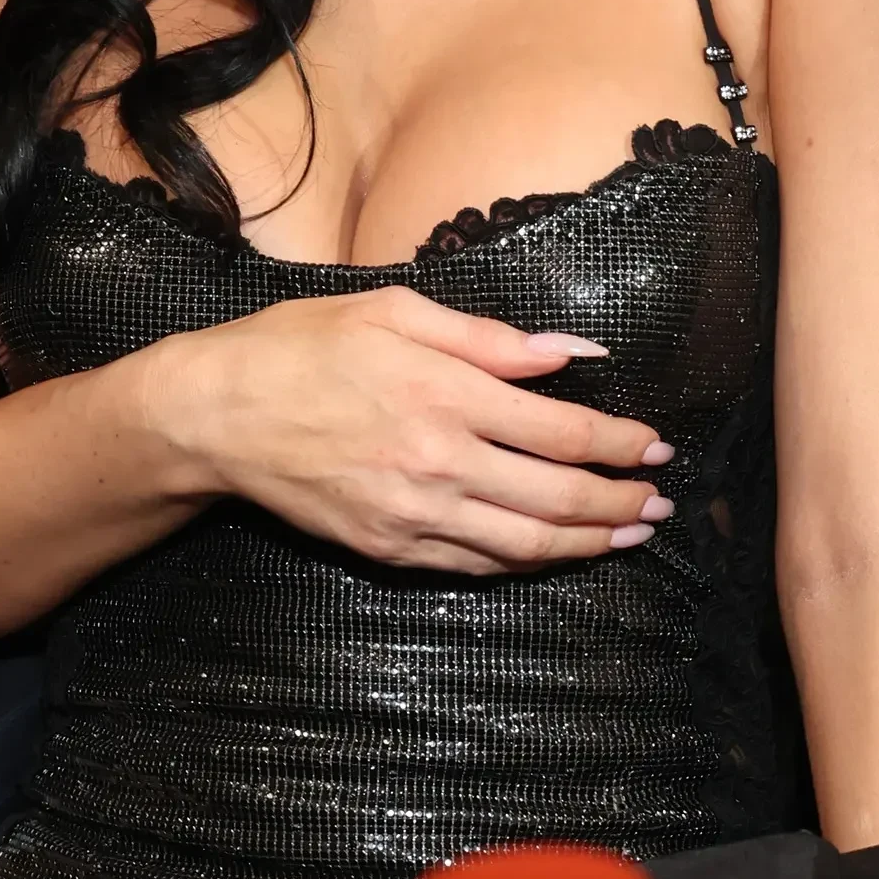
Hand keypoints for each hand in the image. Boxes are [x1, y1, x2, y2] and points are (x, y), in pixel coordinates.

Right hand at [143, 287, 673, 574]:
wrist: (215, 415)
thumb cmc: (303, 347)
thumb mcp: (398, 313)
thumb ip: (493, 339)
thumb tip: (574, 351)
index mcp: (447, 394)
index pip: (562, 430)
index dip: (619, 443)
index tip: (659, 445)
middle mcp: (438, 462)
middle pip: (556, 497)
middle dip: (620, 501)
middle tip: (663, 500)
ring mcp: (413, 514)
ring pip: (524, 544)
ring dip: (589, 542)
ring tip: (632, 532)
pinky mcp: (388, 548)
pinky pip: (475, 565)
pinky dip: (528, 563)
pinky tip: (558, 553)